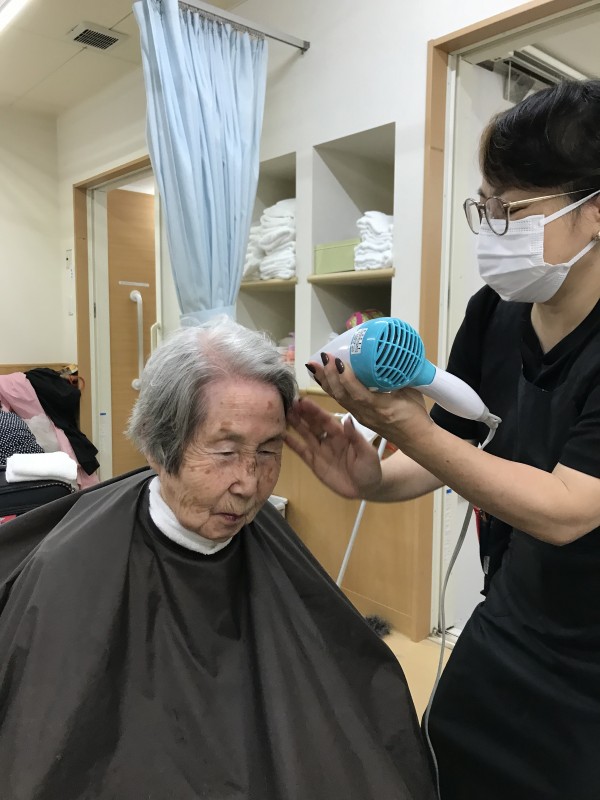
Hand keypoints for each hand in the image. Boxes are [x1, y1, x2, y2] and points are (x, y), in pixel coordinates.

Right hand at [285, 398, 382, 498]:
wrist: (366, 489)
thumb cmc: (370, 469)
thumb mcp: (367, 453)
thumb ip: (356, 437)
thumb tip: (347, 418)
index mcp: (342, 434)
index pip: (326, 420)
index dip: (314, 411)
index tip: (303, 401)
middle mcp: (329, 439)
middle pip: (313, 424)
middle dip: (302, 414)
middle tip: (289, 403)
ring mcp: (320, 450)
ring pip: (306, 434)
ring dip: (296, 424)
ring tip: (284, 413)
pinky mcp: (314, 463)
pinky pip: (302, 451)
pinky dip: (292, 443)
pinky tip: (282, 435)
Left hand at [305, 353, 431, 447]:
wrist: (416, 441)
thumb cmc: (416, 416)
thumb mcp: (411, 394)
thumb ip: (397, 378)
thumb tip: (388, 358)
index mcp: (382, 408)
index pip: (359, 394)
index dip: (347, 379)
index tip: (338, 362)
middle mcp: (367, 414)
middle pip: (343, 396)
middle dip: (330, 376)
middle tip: (323, 358)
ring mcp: (361, 416)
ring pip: (339, 399)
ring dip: (326, 382)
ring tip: (316, 366)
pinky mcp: (359, 417)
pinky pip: (342, 401)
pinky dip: (331, 388)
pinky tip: (323, 378)